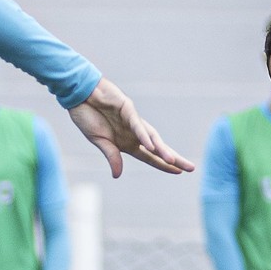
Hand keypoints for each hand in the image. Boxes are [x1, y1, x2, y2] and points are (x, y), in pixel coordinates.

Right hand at [67, 77, 194, 177]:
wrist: (79, 94)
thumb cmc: (87, 115)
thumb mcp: (99, 141)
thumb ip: (111, 156)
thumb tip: (117, 175)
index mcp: (126, 143)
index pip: (149, 157)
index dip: (163, 165)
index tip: (178, 172)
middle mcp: (133, 133)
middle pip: (157, 148)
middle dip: (173, 158)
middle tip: (190, 168)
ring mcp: (132, 121)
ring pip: (151, 137)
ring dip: (161, 149)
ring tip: (172, 161)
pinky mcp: (128, 109)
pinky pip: (137, 125)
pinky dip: (143, 136)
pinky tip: (151, 146)